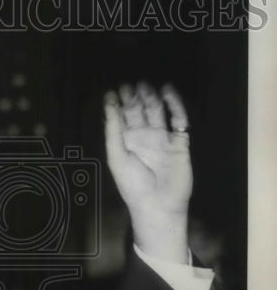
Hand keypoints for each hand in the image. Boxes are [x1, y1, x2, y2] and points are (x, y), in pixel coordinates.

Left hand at [104, 82, 192, 263]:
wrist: (157, 205)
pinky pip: (178, 120)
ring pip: (158, 111)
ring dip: (152, 97)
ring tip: (144, 85)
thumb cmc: (132, 184)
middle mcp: (144, 137)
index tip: (112, 91)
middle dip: (134, 97)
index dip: (117, 104)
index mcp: (126, 142)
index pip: (122, 117)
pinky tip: (167, 92)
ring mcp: (162, 138)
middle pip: (139, 111)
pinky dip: (175, 105)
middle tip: (128, 84)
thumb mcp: (116, 157)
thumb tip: (109, 104)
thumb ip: (113, 130)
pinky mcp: (180, 142)